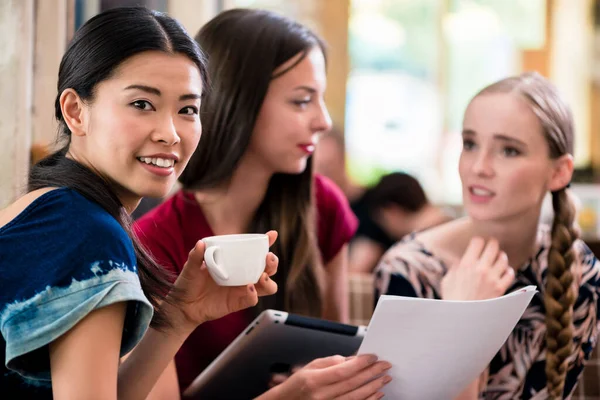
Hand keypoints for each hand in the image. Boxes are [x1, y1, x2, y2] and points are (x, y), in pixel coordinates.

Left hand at [167, 231, 278, 331]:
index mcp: (235, 262)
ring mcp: (242, 289)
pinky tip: (249, 288)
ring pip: (267, 286)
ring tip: (262, 276)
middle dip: (273, 262)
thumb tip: (201, 243)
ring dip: (269, 280)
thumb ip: (196, 256)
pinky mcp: (238, 303)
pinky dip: (254, 294)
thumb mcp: (191, 266)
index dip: (267, 243)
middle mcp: (243, 275)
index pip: (255, 251)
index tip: (272, 235)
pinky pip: (253, 299)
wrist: (183, 305)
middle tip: (268, 258)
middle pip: (268, 268)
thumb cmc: (189, 282)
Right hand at [259, 355, 391, 399]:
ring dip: (373, 387)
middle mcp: (322, 395)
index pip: (343, 370)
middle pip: (352, 383)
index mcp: (315, 380)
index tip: (373, 357)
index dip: (360, 363)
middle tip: (385, 365)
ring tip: (385, 378)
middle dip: (372, 373)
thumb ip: (330, 362)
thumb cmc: (298, 385)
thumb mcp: (309, 367)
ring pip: (356, 396)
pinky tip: (377, 394)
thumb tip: (350, 360)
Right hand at [441, 237, 513, 300]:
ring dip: (501, 256)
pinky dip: (508, 270)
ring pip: (503, 259)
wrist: (461, 318)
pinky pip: (510, 274)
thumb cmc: (452, 299)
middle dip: (492, 243)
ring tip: (499, 256)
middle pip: (493, 246)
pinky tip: (504, 271)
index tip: (478, 243)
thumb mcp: (448, 280)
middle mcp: (480, 269)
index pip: (477, 242)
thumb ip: (455, 267)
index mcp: (466, 264)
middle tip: (492, 244)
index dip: (478, 240)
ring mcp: (492, 278)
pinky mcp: (500, 288)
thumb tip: (461, 260)